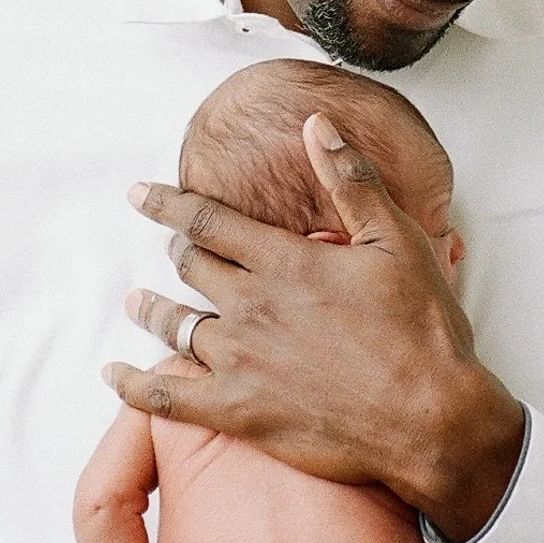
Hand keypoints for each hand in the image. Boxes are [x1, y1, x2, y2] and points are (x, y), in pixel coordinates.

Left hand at [107, 114, 526, 538]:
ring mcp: (241, 361)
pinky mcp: (240, 412)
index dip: (169, 204)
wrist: (429, 418)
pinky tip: (114, 376)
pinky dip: (134, 385)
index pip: (208, 221)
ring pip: (176, 325)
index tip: (139, 193)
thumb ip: (351, 180)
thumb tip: (317, 124)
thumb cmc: (421, 329)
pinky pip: (168, 397)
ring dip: (153, 309)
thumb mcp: (397, 240)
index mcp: (285, 261)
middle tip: (168, 248)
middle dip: (176, 252)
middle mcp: (253, 306)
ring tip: (136, 302)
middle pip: (192, 268)